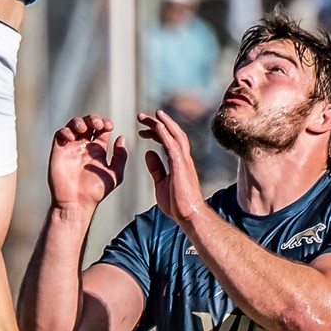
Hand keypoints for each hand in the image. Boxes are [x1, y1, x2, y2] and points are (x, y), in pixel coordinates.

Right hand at [48, 114, 126, 210]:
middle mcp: (84, 146)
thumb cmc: (96, 191)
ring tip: (84, 128)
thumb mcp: (115, 174)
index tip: (109, 126)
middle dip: (93, 119)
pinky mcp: (59, 151)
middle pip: (88, 123)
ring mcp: (71, 148)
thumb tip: (121, 138)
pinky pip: (60, 134)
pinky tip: (73, 138)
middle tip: (98, 124)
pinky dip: (66, 131)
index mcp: (97, 150)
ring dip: (79, 121)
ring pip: (73, 125)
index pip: (101, 129)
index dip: (105, 122)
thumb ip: (120, 156)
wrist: (77, 202)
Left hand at [138, 109, 204, 228]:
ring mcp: (183, 161)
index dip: (156, 132)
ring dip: (163, 123)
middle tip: (141, 117)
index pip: (168, 141)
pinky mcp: (181, 166)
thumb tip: (148, 153)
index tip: (143, 129)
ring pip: (175, 135)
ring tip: (151, 114)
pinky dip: (165, 134)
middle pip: (172, 134)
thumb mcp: (161, 182)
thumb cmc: (177, 203)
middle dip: (157, 123)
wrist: (188, 216)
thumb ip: (156, 167)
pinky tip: (158, 126)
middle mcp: (183, 158)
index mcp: (178, 162)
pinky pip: (173, 146)